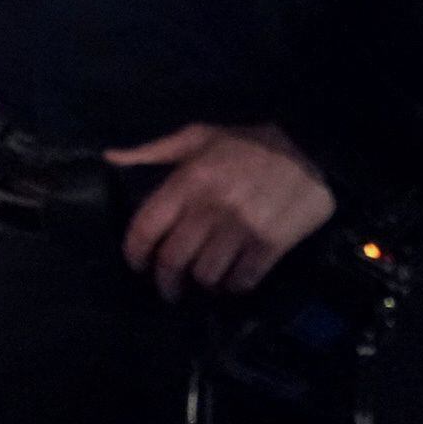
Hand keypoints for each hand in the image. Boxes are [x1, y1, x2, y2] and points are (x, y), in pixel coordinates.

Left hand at [106, 122, 334, 299]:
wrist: (312, 149)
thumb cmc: (248, 143)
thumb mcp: (198, 136)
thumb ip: (153, 151)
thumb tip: (110, 158)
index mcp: (188, 181)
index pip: (147, 226)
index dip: (135, 252)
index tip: (136, 264)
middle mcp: (210, 209)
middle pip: (173, 259)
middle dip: (165, 280)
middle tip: (168, 288)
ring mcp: (241, 230)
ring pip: (206, 275)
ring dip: (201, 283)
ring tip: (203, 281)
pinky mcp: (271, 246)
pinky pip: (242, 280)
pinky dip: (233, 286)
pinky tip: (232, 281)